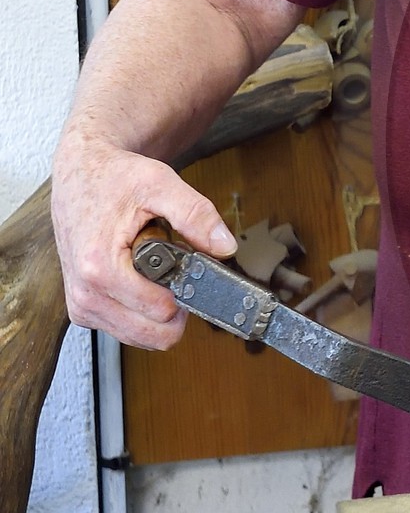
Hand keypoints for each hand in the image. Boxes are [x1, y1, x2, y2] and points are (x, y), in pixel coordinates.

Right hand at [52, 134, 235, 350]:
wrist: (80, 174)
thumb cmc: (113, 178)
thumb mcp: (159, 183)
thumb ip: (195, 214)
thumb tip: (225, 246)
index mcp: (99, 268)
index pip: (161, 311)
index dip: (185, 291)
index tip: (185, 267)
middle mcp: (85, 295)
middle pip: (154, 335)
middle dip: (174, 307)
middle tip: (173, 272)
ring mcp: (82, 306)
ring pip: (142, 338)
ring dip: (157, 311)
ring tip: (153, 271)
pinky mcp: (83, 310)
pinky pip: (126, 330)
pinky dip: (141, 312)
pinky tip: (140, 281)